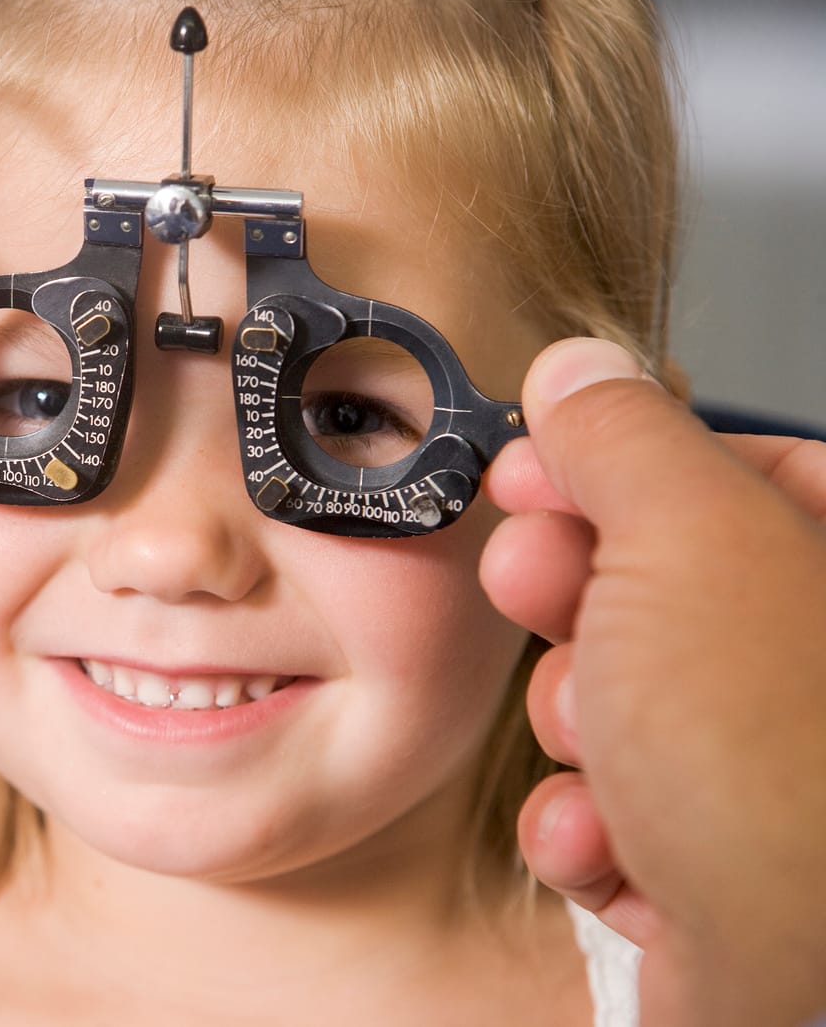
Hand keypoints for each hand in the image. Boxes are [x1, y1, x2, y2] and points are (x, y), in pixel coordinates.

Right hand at [480, 337, 825, 1025]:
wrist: (796, 987)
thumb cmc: (775, 769)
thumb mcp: (684, 541)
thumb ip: (626, 439)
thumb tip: (579, 370)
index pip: (729, 469)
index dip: (617, 463)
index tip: (537, 471)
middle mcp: (813, 675)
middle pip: (660, 589)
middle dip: (575, 603)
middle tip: (540, 592)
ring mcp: (772, 777)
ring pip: (623, 705)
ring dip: (576, 729)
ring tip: (605, 758)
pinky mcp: (719, 870)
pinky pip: (615, 811)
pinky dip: (590, 826)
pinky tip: (613, 842)